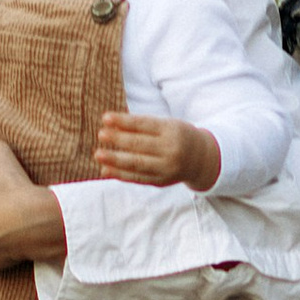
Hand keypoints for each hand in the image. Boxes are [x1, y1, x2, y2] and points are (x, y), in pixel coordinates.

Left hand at [95, 111, 221, 190]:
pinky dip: (120, 175)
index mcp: (172, 130)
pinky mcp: (161, 181)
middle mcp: (171, 149)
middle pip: (140, 145)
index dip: (124, 121)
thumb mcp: (166, 125)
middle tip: (101, 134)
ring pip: (137, 164)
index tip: (105, 118)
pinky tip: (106, 170)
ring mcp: (167, 168)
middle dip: (118, 140)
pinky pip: (138, 178)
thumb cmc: (176, 136)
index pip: (144, 125)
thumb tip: (111, 125)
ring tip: (98, 154)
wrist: (201, 159)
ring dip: (115, 160)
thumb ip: (142, 126)